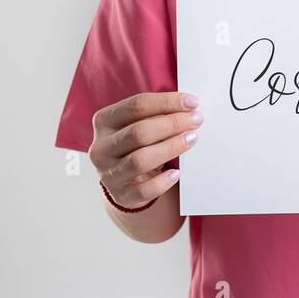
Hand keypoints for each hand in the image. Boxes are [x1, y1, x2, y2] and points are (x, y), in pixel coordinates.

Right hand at [88, 92, 202, 209]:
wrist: (126, 181)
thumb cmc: (137, 145)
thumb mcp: (139, 125)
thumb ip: (157, 115)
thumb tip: (189, 108)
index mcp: (104, 121)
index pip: (136, 106)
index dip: (166, 102)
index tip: (192, 102)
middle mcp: (101, 147)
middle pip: (139, 132)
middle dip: (172, 124)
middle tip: (197, 120)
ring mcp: (108, 173)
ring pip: (140, 160)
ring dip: (171, 147)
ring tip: (192, 139)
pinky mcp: (121, 195)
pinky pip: (144, 190)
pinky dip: (162, 182)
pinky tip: (177, 173)